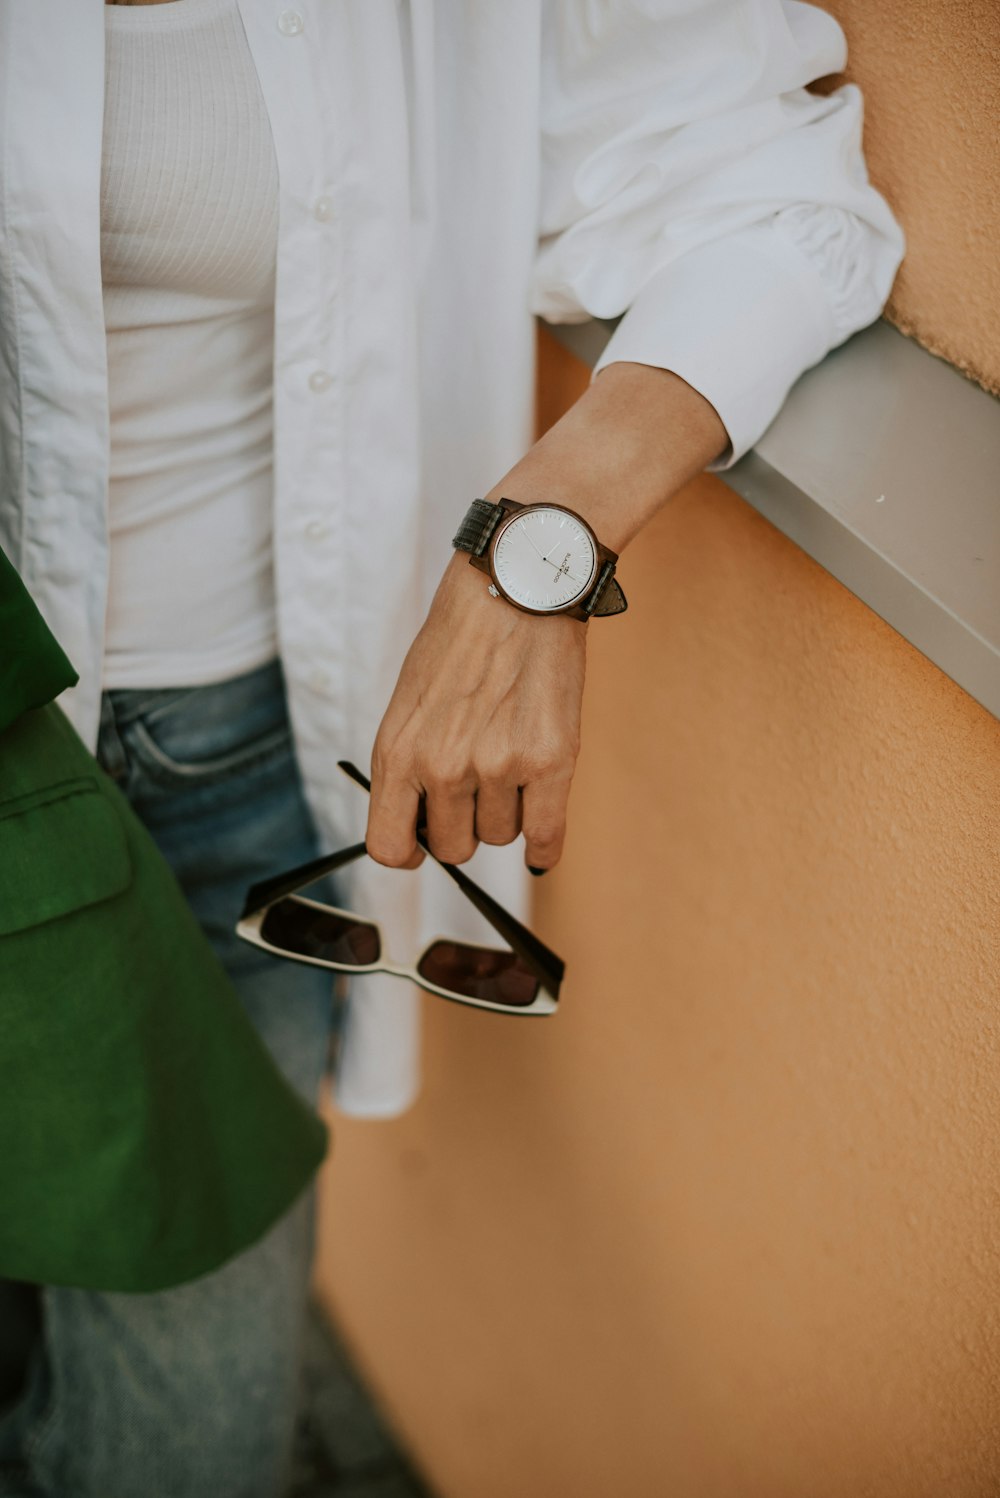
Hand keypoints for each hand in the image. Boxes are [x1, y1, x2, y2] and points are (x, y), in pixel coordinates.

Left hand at [366, 554, 585, 869]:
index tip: (420, 845)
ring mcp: (498, 766)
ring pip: (501, 835)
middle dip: (465, 826)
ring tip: (511, 764)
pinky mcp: (550, 760)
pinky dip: (543, 848)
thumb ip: (409, 762)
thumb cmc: (461, 639)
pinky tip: (541, 846)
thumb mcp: (409, 701)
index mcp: (398, 751)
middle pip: (454, 847)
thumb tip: (420, 823)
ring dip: (506, 812)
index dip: (407, 851)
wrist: (516, 589)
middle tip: (477, 788)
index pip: (388, 845)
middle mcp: (444, 766)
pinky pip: (545, 836)